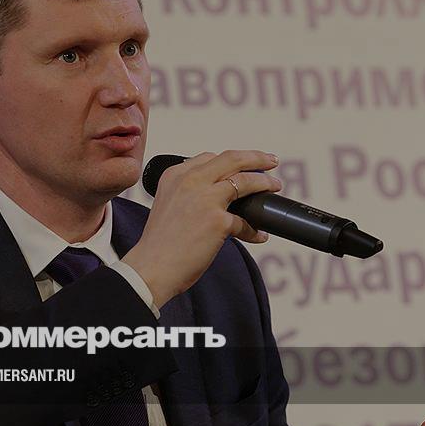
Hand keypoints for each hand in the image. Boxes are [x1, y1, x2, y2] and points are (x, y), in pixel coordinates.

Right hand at [123, 150, 281, 306]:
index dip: (232, 158)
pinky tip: (258, 234)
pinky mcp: (218, 220)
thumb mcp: (168, 204)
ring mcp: (205, 198)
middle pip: (232, 159)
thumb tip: (221, 192)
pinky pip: (245, 221)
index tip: (245, 162)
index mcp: (175, 175)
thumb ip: (189, 192)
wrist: (151, 268)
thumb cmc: (160, 243)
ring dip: (265, 183)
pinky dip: (254, 229)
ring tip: (274, 187)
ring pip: (245, 181)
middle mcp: (190, 181)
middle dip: (257, 158)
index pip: (210, 157)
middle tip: (272, 160)